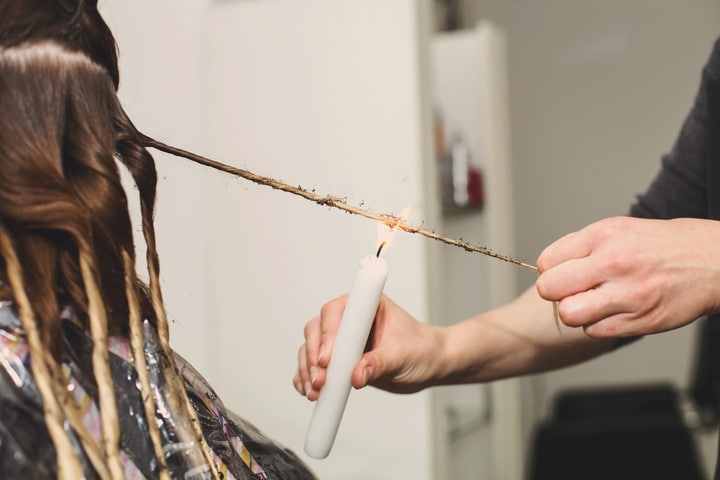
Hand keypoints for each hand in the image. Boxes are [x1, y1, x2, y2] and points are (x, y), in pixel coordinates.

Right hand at [293, 294, 445, 399]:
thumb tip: (356, 376)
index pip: (336, 312)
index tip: (327, 360)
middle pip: (317, 330)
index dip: (327, 334)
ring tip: (314, 392)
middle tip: (320, 381)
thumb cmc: (421, 349)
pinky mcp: (339, 358)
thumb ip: (379, 364)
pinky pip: (314, 365)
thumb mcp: (403, 356)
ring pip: (311, 348)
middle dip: (313, 357)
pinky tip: (308, 392)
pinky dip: (307, 378)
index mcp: (367, 305)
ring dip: (308, 370)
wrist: (430, 363)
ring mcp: (342, 338)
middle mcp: (350, 318)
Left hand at [536, 216, 719, 337]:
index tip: (563, 273)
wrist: (712, 261)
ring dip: (575, 312)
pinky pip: (594, 331)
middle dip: (555, 293)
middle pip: (550, 289)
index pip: (547, 262)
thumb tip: (546, 269)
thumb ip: (578, 248)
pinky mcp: (641, 320)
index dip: (551, 271)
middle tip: (571, 290)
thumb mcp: (616, 230)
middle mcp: (615, 262)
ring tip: (593, 302)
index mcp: (604, 236)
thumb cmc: (658, 246)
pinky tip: (615, 310)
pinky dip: (598, 324)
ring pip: (569, 315)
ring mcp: (629, 294)